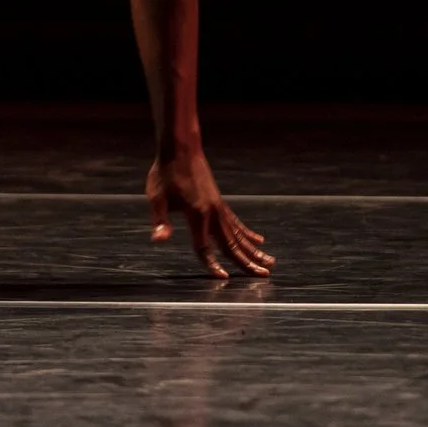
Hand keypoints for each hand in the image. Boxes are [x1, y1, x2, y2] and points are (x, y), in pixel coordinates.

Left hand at [146, 150, 272, 277]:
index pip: (205, 246)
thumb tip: (159, 240)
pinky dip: (248, 233)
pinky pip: (237, 222)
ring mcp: (218, 207)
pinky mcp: (219, 201)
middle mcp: (213, 213)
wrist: (181, 148)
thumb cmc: (166, 172)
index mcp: (197, 214)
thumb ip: (159, 220)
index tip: (223, 278)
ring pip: (239, 234)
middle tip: (265, 275)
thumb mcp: (157, 197)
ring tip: (270, 262)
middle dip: (247, 262)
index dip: (212, 264)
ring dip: (254, 250)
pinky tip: (259, 240)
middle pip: (231, 244)